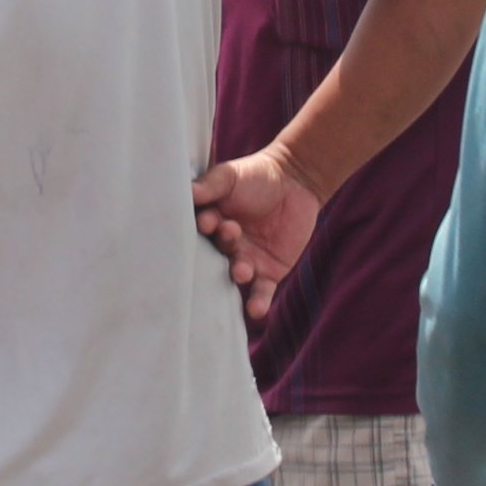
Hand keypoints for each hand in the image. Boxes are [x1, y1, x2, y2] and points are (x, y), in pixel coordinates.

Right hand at [192, 143, 326, 326]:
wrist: (296, 181)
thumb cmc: (257, 175)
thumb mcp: (231, 175)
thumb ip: (211, 185)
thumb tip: (188, 191)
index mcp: (210, 222)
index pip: (200, 229)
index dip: (204, 226)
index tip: (208, 220)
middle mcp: (224, 245)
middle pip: (217, 252)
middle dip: (223, 246)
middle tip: (230, 235)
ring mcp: (246, 260)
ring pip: (236, 272)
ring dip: (238, 273)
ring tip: (242, 270)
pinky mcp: (269, 272)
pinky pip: (261, 291)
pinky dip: (258, 302)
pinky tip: (256, 311)